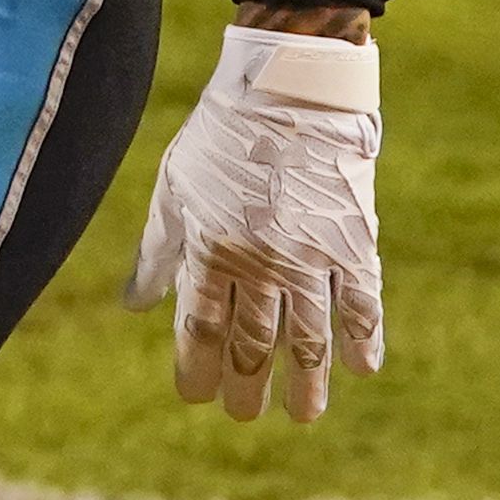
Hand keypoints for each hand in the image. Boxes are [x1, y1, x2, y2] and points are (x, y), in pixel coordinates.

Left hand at [122, 23, 386, 424]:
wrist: (291, 85)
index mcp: (210, 247)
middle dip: (246, 387)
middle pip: (253, 346)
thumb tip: (135, 306)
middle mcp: (260, 261)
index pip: (199, 329)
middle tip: (244, 414)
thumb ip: (158, 249)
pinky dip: (364, 339)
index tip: (194, 396)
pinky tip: (363, 369)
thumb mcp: (175, 185)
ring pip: (309, 340)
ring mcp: (311, 255)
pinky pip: (362, 304)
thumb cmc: (222, 133)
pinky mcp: (354, 242)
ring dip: (307, 384)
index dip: (196, 369)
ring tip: (303, 415)